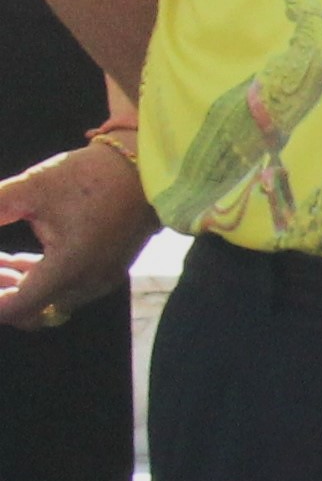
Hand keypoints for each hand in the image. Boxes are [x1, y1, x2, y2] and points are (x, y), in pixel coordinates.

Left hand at [0, 138, 149, 331]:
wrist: (148, 169)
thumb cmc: (90, 176)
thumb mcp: (31, 188)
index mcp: (69, 268)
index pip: (17, 307)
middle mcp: (87, 284)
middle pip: (32, 311)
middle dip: (2, 292)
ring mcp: (101, 281)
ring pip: (48, 303)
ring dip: (18, 287)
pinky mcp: (108, 273)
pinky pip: (66, 292)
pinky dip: (39, 282)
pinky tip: (19, 259)